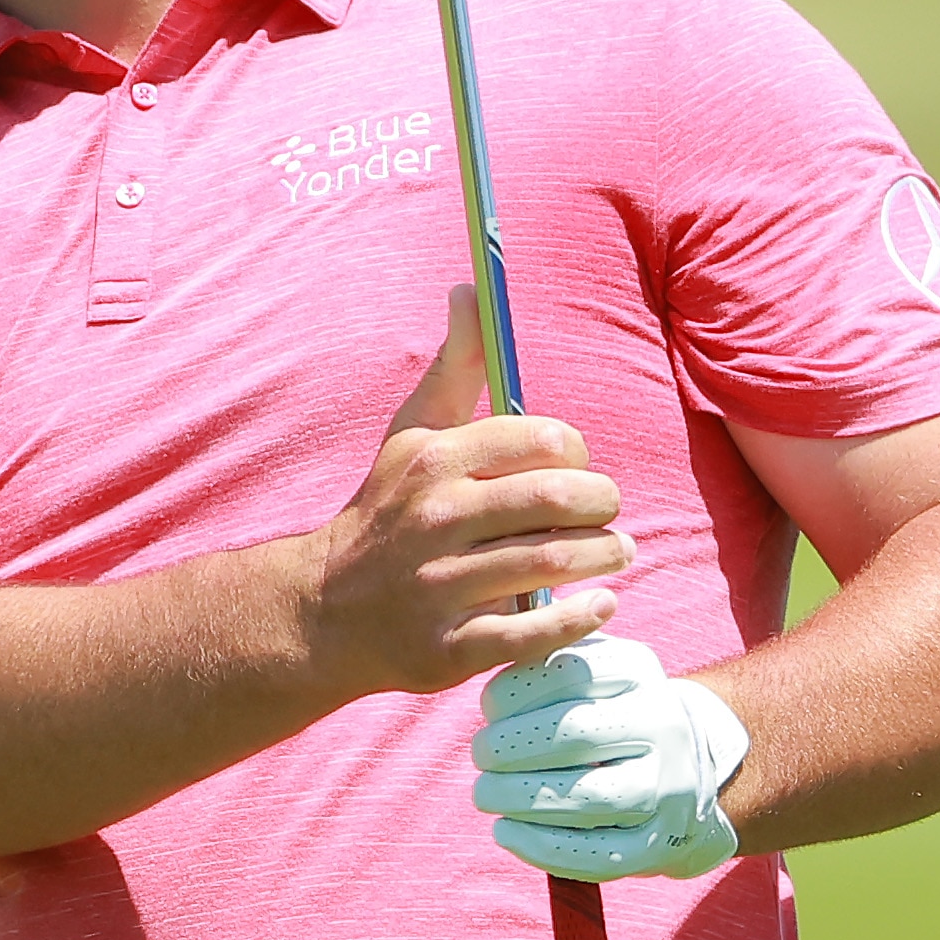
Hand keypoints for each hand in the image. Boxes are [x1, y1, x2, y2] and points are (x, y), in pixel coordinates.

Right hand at [298, 286, 625, 696]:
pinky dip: (578, 618)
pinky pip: (532, 634)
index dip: (579, 454)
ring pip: (551, 562)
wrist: (323, 611)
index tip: (580, 468)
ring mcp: (439, 587)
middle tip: (609, 514)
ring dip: (603, 557)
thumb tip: (471, 290)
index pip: (542, 440)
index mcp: (433, 459)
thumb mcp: (411, 433)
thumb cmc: (385, 512)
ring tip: (616, 554)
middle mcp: (435, 519)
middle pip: (555, 500)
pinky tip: (599, 605)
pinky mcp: (449, 649)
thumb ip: (456, 366)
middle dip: (602, 505)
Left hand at [472, 632, 749, 881]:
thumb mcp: (589, 671)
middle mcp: (664, 724)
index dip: (515, 690)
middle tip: (480, 754)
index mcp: (639, 671)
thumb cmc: (609, 713)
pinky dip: (541, 846)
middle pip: (577, 734)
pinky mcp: (661, 843)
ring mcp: (669, 787)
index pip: (570, 672)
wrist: (683, 770)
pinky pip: (598, 854)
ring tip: (485, 793)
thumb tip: (494, 652)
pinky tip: (505, 831)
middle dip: (511, 747)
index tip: (487, 708)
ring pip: (591, 797)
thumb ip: (543, 657)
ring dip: (521, 798)